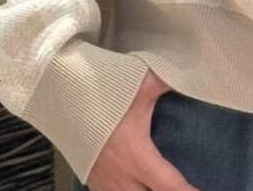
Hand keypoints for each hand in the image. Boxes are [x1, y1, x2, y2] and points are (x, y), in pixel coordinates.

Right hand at [84, 68, 204, 190]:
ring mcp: (106, 183)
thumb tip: (189, 73)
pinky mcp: (94, 181)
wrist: (63, 98)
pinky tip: (136, 185)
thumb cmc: (103, 93)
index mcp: (138, 157)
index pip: (171, 185)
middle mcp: (123, 177)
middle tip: (183, 188)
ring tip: (159, 185)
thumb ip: (166, 81)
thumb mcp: (140, 84)